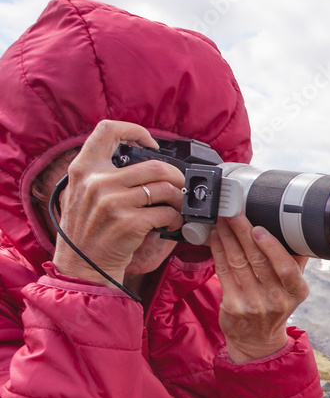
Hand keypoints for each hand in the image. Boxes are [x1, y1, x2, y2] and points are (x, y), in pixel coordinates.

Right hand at [51, 120, 185, 284]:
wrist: (82, 267)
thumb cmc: (87, 233)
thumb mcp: (80, 195)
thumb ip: (101, 174)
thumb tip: (140, 159)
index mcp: (83, 169)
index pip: (107, 130)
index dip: (134, 130)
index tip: (151, 143)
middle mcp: (96, 182)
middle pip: (154, 165)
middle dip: (176, 176)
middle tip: (179, 185)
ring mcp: (113, 202)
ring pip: (165, 188)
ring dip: (180, 199)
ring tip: (177, 207)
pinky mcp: (129, 223)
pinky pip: (167, 213)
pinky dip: (176, 219)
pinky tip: (171, 224)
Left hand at [209, 213, 309, 361]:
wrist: (257, 340)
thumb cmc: (276, 305)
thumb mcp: (294, 288)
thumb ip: (295, 261)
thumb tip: (295, 229)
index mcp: (296, 291)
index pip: (286, 267)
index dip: (271, 247)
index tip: (258, 228)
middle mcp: (276, 299)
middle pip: (257, 260)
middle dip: (243, 232)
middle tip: (233, 212)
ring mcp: (253, 304)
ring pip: (238, 263)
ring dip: (228, 237)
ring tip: (223, 219)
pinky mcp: (233, 306)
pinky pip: (224, 272)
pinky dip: (218, 251)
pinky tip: (216, 237)